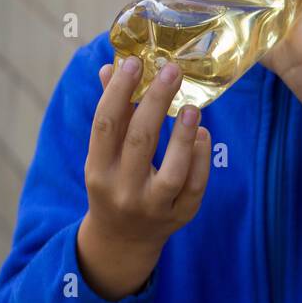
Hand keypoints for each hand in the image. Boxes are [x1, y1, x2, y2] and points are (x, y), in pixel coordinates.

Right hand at [76, 57, 211, 299]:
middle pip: (140, 141)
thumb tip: (113, 67)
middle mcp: (123, 190)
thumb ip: (112, 112)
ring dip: (183, 136)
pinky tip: (203, 135)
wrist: (122, 240)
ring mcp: (153, 207)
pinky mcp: (180, 217)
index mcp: (98, 170)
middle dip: (157, 101)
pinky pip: (195, 187)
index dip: (119, 91)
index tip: (133, 62)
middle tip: (172, 70)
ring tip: (193, 108)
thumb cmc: (113, 183)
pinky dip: (201, 160)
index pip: (105, 125)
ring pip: (172, 172)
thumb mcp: (103, 154)